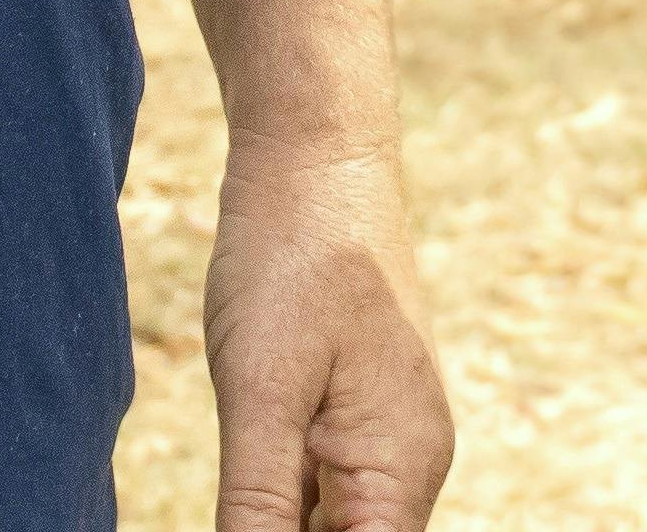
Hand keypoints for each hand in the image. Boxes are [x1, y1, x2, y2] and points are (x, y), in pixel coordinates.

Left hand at [204, 133, 451, 531]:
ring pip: (330, 524)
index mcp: (401, 468)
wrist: (317, 153)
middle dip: (281, 531)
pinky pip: (322, 484)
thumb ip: (257, 510)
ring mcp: (389, 436)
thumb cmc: (290, 259)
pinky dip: (278, 493)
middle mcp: (410, 464)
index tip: (245, 511)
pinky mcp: (360, 411)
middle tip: (236, 475)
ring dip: (276, 517)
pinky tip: (242, 456)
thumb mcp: (259, 396)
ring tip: (245, 443)